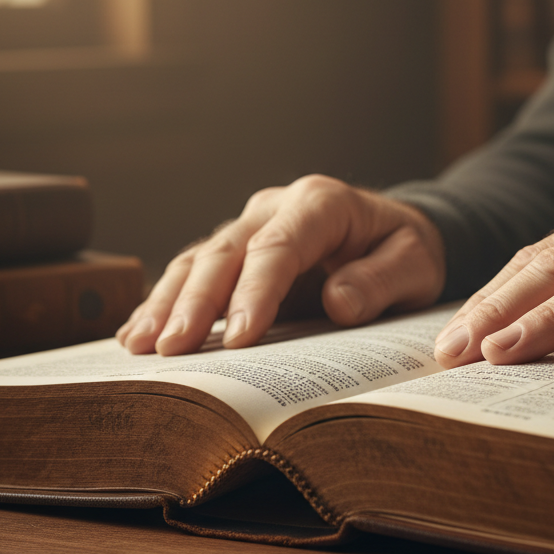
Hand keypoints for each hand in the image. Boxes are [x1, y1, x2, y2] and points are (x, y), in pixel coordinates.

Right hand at [117, 175, 445, 354]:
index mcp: (321, 203)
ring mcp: (250, 225)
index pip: (279, 247)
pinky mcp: (236, 251)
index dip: (255, 292)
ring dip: (167, 302)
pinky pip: (194, 271)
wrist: (391, 233)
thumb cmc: (404, 249)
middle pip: (227, 252)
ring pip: (199, 259)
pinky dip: (164, 301)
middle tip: (171, 349)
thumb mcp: (416, 263)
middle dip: (195, 301)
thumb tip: (339, 302)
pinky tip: (137, 333)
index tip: (239, 338)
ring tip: (140, 346)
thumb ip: (382, 280)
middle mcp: (276, 207)